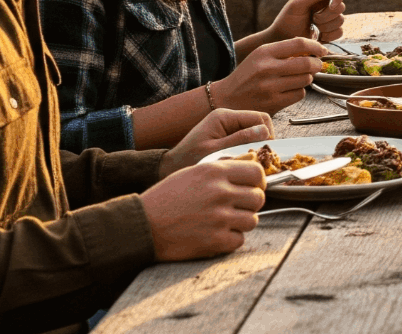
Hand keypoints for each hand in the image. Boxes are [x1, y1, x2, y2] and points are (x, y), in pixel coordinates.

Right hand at [140, 160, 265, 261]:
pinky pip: (239, 240)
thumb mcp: (193, 172)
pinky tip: (215, 235)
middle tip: (235, 207)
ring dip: (241, 223)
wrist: (142, 225)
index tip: (251, 188)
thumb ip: (225, 166)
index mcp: (214, 172)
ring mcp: (219, 218)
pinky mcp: (215, 241)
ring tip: (223, 221)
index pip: (256, 173)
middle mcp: (220, 193)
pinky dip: (230, 240)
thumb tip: (253, 160)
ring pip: (252, 220)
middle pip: (258, 198)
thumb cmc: (166, 198)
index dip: (257, 182)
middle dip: (249, 204)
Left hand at [160, 108, 274, 176]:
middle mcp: (226, 116)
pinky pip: (245, 136)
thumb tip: (264, 132)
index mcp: (224, 116)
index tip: (266, 152)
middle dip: (263, 139)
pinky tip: (242, 158)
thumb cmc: (189, 159)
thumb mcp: (215, 150)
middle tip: (260, 157)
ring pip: (254, 130)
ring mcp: (226, 124)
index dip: (268, 133)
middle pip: (258, 122)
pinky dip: (248, 147)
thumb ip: (240, 139)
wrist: (171, 166)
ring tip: (249, 159)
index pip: (259, 117)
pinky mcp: (225, 133)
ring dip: (255, 144)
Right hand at [214, 37, 325, 113]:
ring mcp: (271, 87)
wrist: (226, 99)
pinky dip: (299, 91)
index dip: (316, 46)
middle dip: (317, 64)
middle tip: (316, 65)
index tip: (322, 50)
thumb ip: (283, 50)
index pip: (299, 43)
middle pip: (307, 63)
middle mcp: (267, 68)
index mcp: (264, 52)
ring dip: (306, 79)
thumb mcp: (260, 56)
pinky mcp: (274, 103)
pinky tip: (289, 90)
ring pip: (305, 80)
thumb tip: (312, 48)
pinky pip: (299, 94)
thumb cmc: (247, 75)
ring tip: (297, 78)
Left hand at [266, 0, 344, 42]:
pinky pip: (340, 32)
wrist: (283, 41)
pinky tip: (319, 36)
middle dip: (327, 15)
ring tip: (314, 27)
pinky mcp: (331, 30)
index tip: (331, 6)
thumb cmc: (287, 21)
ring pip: (341, 19)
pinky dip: (329, 35)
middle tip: (314, 18)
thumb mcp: (297, 5)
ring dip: (327, 26)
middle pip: (341, 5)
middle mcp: (325, 1)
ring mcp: (329, 16)